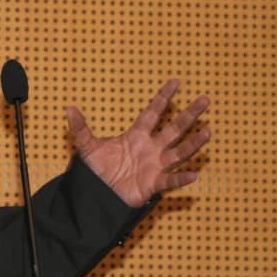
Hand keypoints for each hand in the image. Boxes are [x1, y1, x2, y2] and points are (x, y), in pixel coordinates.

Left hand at [67, 80, 210, 207]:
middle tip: (205, 100)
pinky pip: (170, 180)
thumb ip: (80, 128)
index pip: (153, 113)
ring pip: (179, 152)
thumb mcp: (86, 147)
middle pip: (174, 128)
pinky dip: (181, 179)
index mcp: (136, 135)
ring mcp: (154, 165)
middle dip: (189, 115)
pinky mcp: (153, 184)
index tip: (176, 82)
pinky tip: (194, 174)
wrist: (97, 193)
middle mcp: (150, 148)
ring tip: (208, 131)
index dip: (163, 98)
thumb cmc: (97, 169)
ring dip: (193, 143)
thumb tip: (68, 109)